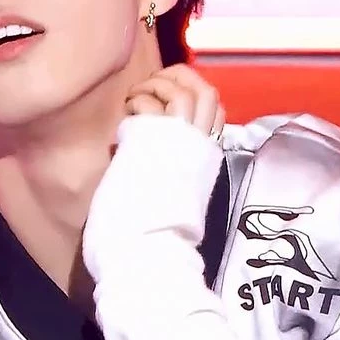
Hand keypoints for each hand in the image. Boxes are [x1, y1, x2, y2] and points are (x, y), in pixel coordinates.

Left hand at [82, 67, 225, 339]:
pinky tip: (126, 116)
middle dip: (178, 82)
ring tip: (138, 101)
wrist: (146, 257)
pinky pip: (161, 101)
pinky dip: (142, 99)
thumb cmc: (150, 244)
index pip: (213, 116)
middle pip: (209, 95)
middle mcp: (201, 151)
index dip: (189, 100)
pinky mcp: (161, 144)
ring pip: (191, 89)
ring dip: (159, 86)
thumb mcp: (167, 204)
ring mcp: (184, 144)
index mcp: (204, 166)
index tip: (161, 107)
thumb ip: (165, 180)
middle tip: (150, 93)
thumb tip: (141, 170)